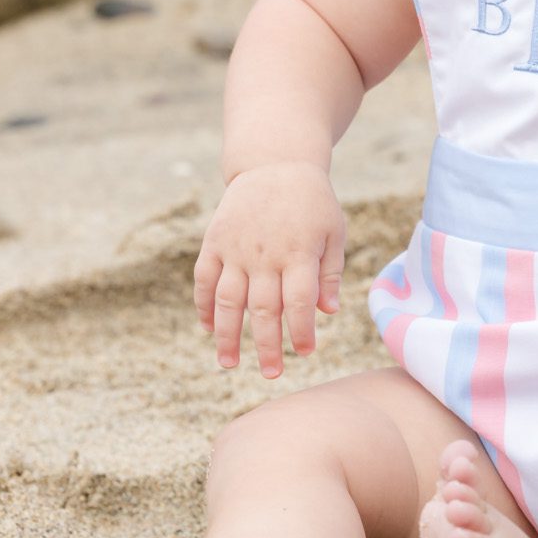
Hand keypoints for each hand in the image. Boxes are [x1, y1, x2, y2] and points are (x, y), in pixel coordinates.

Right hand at [192, 162, 345, 378]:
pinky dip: (203, 306)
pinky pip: (204, 280)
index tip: (305, 352)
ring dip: (227, 336)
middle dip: (267, 346)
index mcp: (298, 252)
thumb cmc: (312, 203)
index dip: (300, 331)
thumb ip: (330, 273)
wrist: (275, 163)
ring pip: (227, 301)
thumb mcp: (334, 232)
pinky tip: (208, 329)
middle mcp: (264, 254)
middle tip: (272, 374)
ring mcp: (235, 249)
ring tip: (229, 364)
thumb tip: (328, 312)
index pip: (298, 302)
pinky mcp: (215, 242)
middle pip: (262, 309)